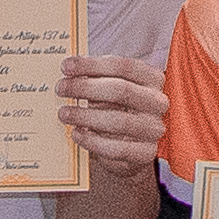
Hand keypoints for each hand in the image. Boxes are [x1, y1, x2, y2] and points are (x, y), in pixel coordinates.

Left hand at [55, 55, 167, 177]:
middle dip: (86, 88)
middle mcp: (158, 102)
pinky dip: (92, 141)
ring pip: (118, 121)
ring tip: (64, 113)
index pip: (124, 66)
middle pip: (121, 90)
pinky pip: (116, 148)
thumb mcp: (110, 89)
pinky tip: (77, 133)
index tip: (66, 66)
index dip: (93, 65)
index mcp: (153, 79)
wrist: (131, 146)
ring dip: (85, 116)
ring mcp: (154, 129)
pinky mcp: (145, 153)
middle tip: (61, 88)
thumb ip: (96, 78)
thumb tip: (70, 70)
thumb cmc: (117, 109)